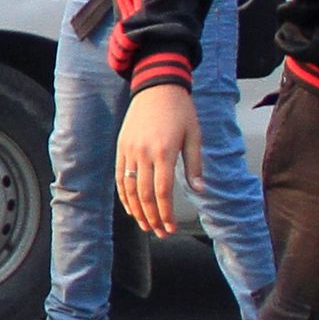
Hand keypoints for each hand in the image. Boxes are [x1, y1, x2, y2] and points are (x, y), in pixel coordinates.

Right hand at [112, 79, 198, 235]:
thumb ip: (195, 165)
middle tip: (160, 233)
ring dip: (137, 210)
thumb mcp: (194, 136)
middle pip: (144, 194)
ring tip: (146, 226)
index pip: (163, 191)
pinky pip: (119, 176)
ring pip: (129, 188)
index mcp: (164, 151)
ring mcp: (129, 150)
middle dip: (152, 217)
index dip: (166, 213)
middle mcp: (144, 153)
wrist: (157, 87)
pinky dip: (124, 195)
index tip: (171, 227)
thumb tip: (198, 191)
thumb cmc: (181, 111)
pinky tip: (131, 208)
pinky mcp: (122, 147)